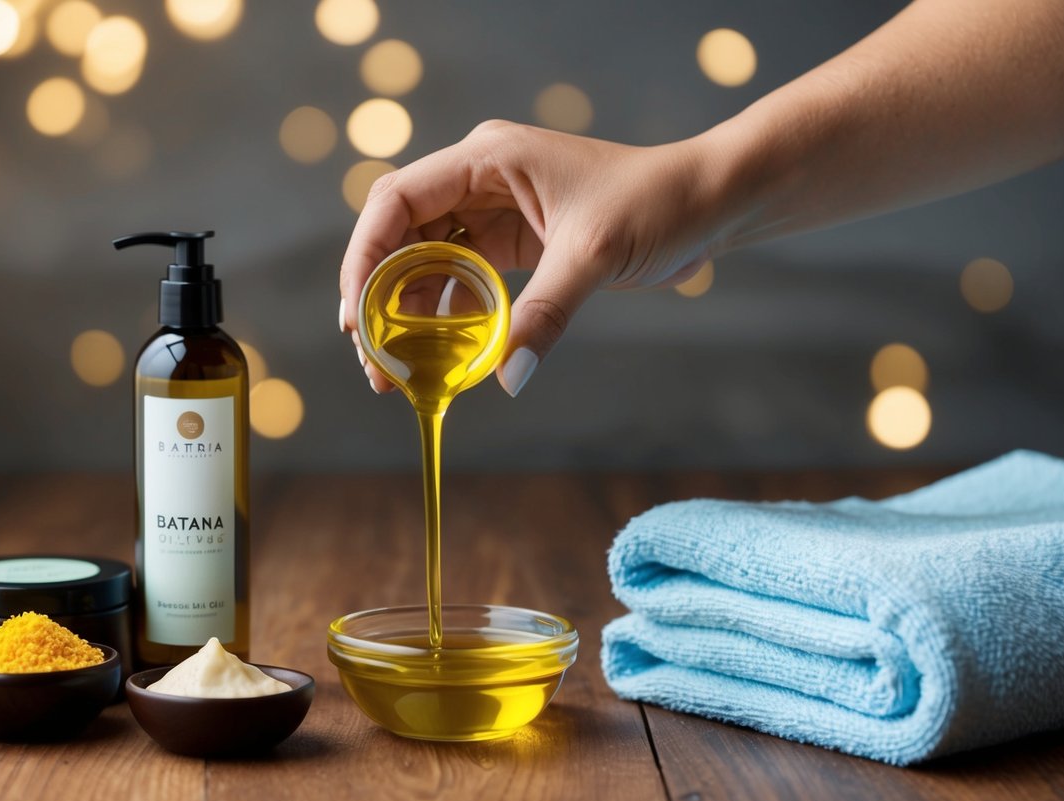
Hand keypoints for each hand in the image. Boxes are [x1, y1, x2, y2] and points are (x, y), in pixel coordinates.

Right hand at [338, 121, 719, 395]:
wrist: (707, 202)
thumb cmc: (656, 201)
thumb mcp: (594, 255)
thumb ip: (545, 314)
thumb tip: (507, 378)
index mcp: (487, 158)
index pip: (397, 200)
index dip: (366, 257)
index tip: (356, 315)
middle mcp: (480, 179)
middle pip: (401, 234)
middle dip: (379, 295)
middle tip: (372, 358)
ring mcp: (494, 211)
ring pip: (426, 260)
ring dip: (408, 311)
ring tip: (397, 367)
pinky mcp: (513, 241)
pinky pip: (461, 277)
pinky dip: (447, 314)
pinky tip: (441, 354)